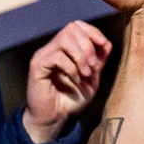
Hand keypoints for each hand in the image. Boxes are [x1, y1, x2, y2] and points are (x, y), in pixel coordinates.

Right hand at [26, 20, 112, 140]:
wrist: (55, 118)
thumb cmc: (71, 99)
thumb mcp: (92, 79)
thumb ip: (98, 61)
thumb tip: (106, 43)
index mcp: (65, 48)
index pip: (77, 25)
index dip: (92, 31)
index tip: (104, 45)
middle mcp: (53, 48)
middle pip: (72, 28)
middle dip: (88, 46)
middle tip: (93, 67)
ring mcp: (43, 55)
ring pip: (64, 39)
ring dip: (81, 57)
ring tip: (85, 74)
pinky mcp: (37, 65)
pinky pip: (57, 57)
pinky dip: (71, 68)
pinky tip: (75, 80)